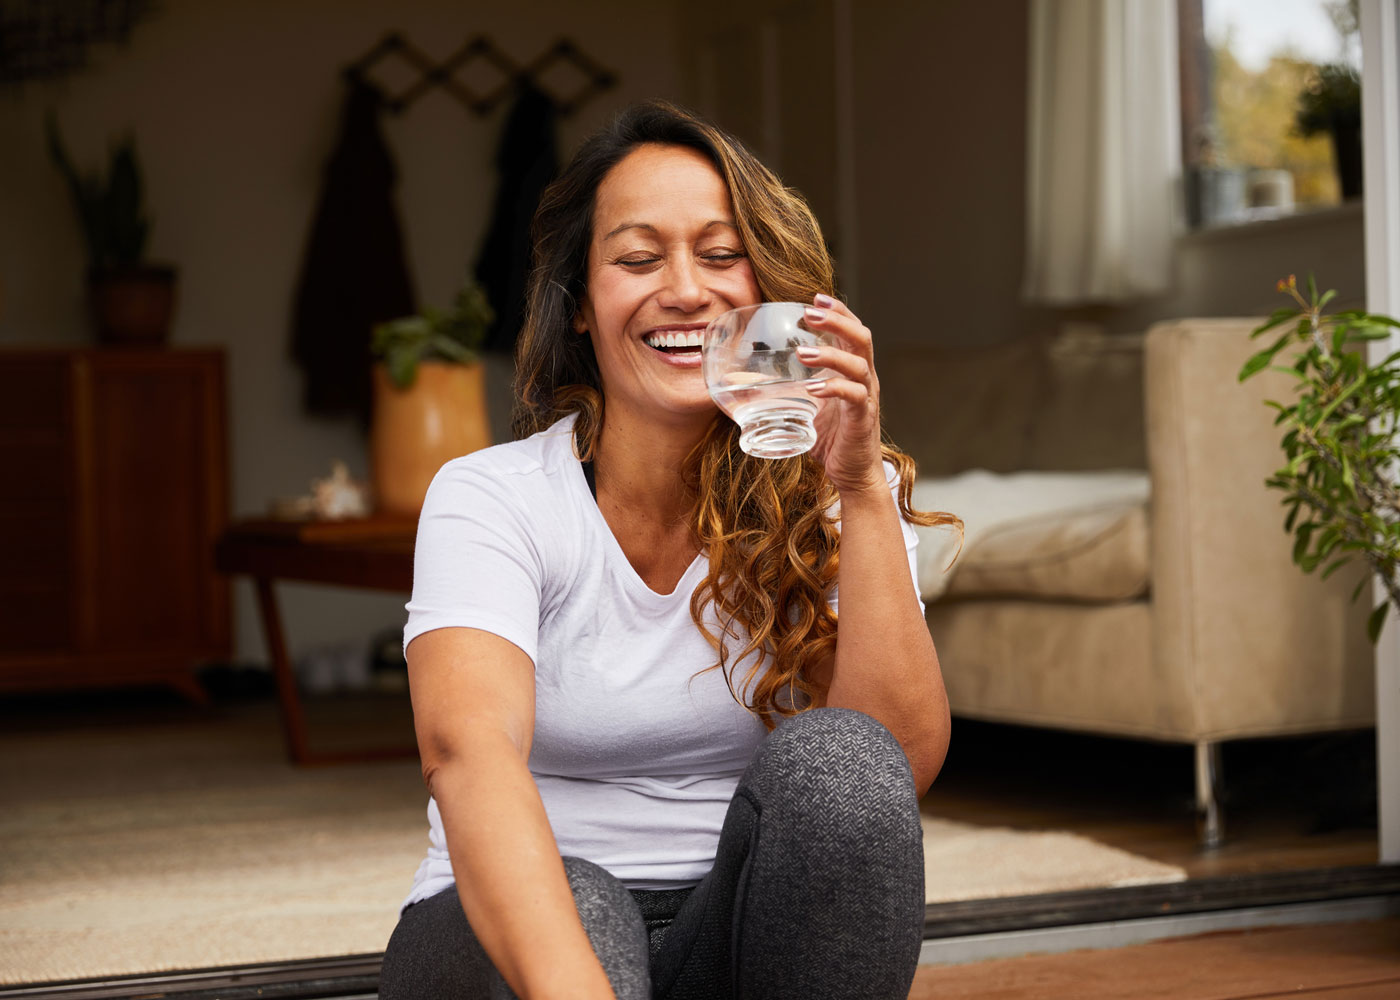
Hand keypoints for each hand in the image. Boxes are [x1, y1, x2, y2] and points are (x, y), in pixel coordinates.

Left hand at [796, 294, 886, 496]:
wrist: (853, 474)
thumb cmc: (830, 439)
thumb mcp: (803, 408)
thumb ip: (781, 389)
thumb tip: (740, 379)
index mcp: (853, 370)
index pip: (852, 330)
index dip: (838, 311)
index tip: (815, 297)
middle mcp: (864, 378)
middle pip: (861, 337)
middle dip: (837, 320)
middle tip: (810, 312)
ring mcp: (867, 397)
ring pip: (858, 364)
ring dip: (830, 354)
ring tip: (803, 352)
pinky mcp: (863, 418)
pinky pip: (854, 396)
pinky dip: (833, 388)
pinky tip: (813, 387)